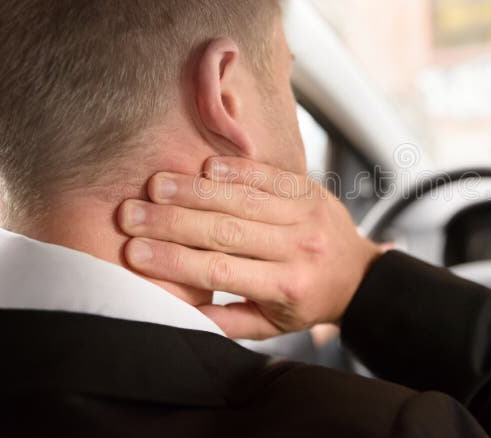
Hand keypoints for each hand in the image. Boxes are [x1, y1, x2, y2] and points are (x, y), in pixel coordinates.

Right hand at [118, 157, 382, 339]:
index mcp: (286, 286)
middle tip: (131, 214)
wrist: (360, 274)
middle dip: (172, 222)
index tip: (134, 253)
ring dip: (195, 190)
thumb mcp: (273, 324)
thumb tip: (181, 312)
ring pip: (243, 199)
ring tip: (155, 186)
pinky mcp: (308, 189)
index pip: (220, 270)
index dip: (174, 261)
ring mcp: (305, 214)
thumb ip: (228, 321)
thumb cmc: (307, 301)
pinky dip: (236, 169)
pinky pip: (269, 175)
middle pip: (225, 230)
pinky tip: (204, 166)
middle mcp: (297, 247)